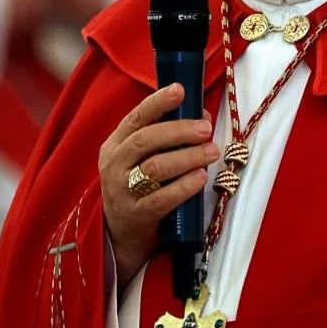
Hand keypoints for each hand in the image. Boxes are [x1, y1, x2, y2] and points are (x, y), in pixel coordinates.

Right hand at [99, 83, 219, 283]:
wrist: (119, 237)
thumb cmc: (138, 189)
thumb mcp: (140, 160)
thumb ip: (166, 138)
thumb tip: (203, 115)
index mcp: (115, 145)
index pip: (136, 117)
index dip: (158, 102)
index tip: (180, 90)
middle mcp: (114, 165)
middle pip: (146, 140)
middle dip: (179, 131)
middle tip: (206, 128)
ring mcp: (122, 192)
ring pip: (155, 168)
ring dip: (187, 157)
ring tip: (212, 152)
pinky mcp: (136, 216)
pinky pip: (161, 199)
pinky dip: (183, 187)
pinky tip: (200, 178)